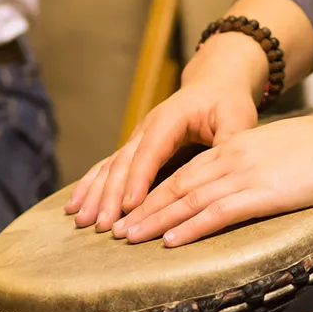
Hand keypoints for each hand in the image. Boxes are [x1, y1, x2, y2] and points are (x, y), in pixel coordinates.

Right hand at [68, 76, 259, 232]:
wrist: (213, 86)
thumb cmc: (227, 103)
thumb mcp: (237, 118)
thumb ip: (231, 141)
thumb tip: (227, 165)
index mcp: (171, 119)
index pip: (151, 151)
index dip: (140, 178)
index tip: (131, 205)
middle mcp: (147, 128)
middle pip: (123, 162)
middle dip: (111, 195)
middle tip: (103, 225)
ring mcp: (137, 139)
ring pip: (110, 167)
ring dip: (95, 194)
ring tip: (82, 221)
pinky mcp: (135, 150)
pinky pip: (107, 168)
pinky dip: (90, 187)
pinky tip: (75, 206)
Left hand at [112, 108, 312, 246]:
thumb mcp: (280, 152)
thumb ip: (257, 165)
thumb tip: (248, 184)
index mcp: (234, 148)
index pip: (184, 173)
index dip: (154, 193)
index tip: (132, 211)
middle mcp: (231, 159)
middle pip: (176, 186)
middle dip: (142, 209)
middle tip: (115, 230)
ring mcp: (244, 176)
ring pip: (187, 200)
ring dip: (155, 221)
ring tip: (129, 238)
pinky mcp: (262, 194)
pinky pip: (217, 212)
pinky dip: (190, 227)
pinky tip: (171, 241)